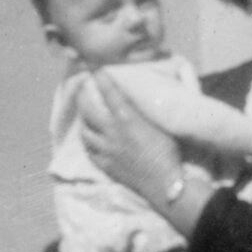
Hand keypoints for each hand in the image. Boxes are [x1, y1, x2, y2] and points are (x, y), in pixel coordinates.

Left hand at [79, 69, 180, 201]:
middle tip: (83, 90)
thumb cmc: (168, 151)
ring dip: (84, 121)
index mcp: (127, 119)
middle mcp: (112, 132)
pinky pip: (89, 151)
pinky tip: (91, 140)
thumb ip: (142, 111)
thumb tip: (133, 98)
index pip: (109, 93)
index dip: (100, 78)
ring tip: (86, 116)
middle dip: (83, 97)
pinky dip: (88, 143)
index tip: (95, 69)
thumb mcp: (159, 125)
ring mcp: (106, 150)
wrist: (164, 182)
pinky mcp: (105, 166)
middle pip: (88, 110)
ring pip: (84, 132)